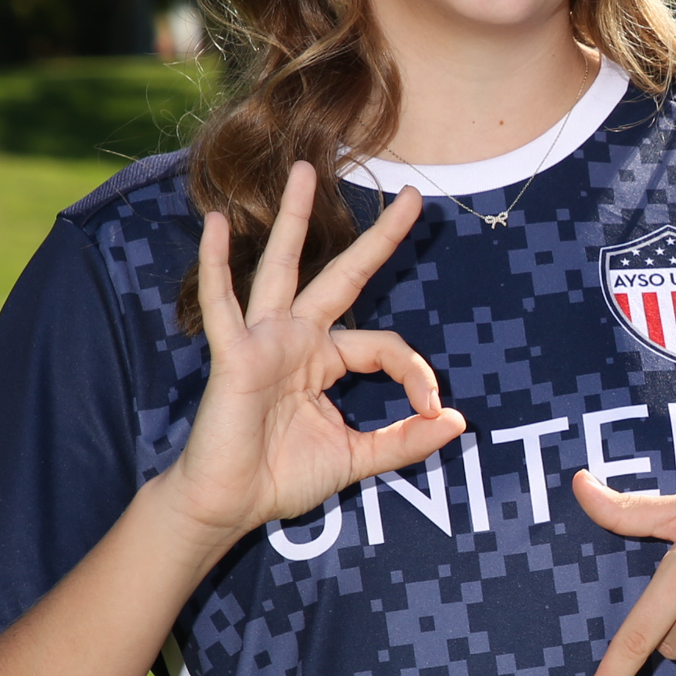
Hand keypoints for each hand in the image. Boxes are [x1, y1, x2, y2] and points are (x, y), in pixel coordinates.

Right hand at [163, 161, 465, 544]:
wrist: (228, 504)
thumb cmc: (280, 476)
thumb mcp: (356, 459)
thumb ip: (404, 443)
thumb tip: (459, 424)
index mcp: (326, 359)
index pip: (385, 345)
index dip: (416, 374)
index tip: (432, 410)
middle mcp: (298, 339)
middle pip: (344, 276)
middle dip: (378, 238)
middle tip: (412, 195)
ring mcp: (264, 341)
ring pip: (284, 268)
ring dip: (293, 219)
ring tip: (304, 171)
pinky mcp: (234, 357)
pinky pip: (225, 305)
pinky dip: (217, 264)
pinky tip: (217, 225)